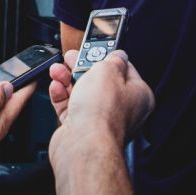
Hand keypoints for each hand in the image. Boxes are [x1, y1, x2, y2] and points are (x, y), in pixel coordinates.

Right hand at [48, 49, 152, 165]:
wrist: (83, 144)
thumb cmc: (102, 112)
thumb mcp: (108, 69)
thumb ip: (112, 58)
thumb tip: (116, 54)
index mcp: (139, 96)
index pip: (126, 70)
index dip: (109, 58)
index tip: (96, 50)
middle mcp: (123, 110)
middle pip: (101, 82)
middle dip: (83, 68)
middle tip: (72, 58)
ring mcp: (101, 121)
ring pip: (83, 94)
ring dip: (68, 80)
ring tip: (58, 71)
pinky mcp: (82, 129)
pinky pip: (71, 108)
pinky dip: (62, 96)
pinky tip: (56, 87)